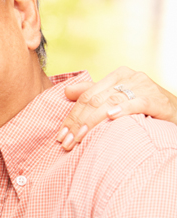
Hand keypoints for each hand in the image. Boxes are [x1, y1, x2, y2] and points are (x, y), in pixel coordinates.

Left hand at [58, 66, 176, 149]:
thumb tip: (67, 91)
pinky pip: (136, 104)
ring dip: (91, 123)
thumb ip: (94, 94)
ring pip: (110, 103)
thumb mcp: (119, 100)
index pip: (87, 96)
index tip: (60, 136)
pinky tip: (110, 118)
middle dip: (77, 123)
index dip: (71, 116)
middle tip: (66, 142)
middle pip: (95, 100)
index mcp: (118, 75)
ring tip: (78, 139)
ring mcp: (144, 87)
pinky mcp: (157, 99)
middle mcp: (130, 77)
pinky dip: (122, 110)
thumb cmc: (145, 109)